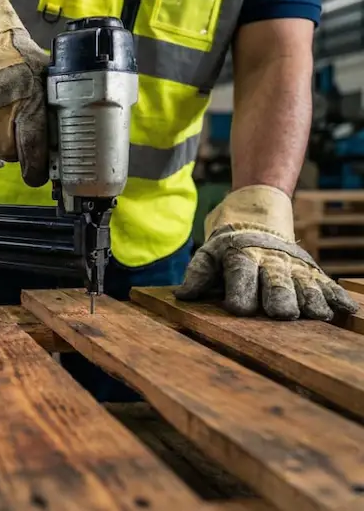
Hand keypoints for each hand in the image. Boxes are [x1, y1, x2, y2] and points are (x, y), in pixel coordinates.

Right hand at [0, 0, 49, 186]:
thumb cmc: (10, 58)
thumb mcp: (42, 75)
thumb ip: (52, 104)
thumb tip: (69, 131)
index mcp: (26, 102)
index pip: (32, 150)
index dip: (37, 169)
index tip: (39, 174)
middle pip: (11, 154)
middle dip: (17, 148)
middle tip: (17, 131)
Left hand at [175, 185, 357, 319]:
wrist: (257, 212)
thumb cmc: (228, 242)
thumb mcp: (209, 251)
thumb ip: (198, 273)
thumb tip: (183, 295)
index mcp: (242, 257)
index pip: (240, 276)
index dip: (239, 293)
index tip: (238, 308)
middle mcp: (270, 262)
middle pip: (276, 283)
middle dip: (279, 298)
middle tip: (281, 313)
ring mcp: (293, 266)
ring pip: (304, 285)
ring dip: (310, 300)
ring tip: (317, 315)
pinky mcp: (310, 270)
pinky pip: (326, 283)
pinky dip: (336, 296)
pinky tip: (345, 308)